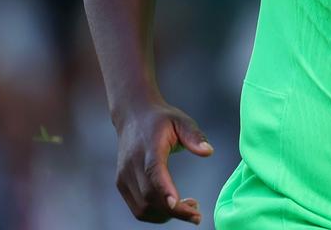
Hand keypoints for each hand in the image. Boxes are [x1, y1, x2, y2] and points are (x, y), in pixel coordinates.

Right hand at [114, 100, 213, 223]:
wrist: (133, 115)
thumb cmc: (161, 119)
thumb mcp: (182, 121)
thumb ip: (195, 136)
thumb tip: (208, 152)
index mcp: (149, 147)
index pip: (153, 172)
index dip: (165, 190)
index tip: (178, 204)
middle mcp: (132, 164)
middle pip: (150, 197)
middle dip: (174, 211)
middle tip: (197, 212)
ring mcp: (124, 176)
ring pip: (142, 208)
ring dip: (165, 215)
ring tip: (188, 208)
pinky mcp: (122, 184)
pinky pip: (138, 208)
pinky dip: (155, 214)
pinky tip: (172, 206)